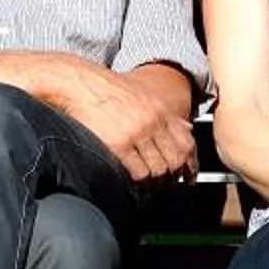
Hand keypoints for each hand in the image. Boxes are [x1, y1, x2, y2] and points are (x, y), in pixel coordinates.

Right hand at [43, 58, 196, 185]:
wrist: (78, 84)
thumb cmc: (105, 91)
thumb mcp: (142, 96)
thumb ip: (164, 114)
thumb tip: (186, 129)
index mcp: (160, 109)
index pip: (187, 144)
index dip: (189, 165)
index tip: (187, 177)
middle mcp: (152, 121)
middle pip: (175, 161)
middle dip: (170, 177)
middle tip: (162, 184)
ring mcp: (137, 133)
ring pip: (158, 170)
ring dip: (152, 182)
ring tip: (145, 185)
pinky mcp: (118, 145)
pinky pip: (138, 173)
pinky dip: (137, 182)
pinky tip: (130, 179)